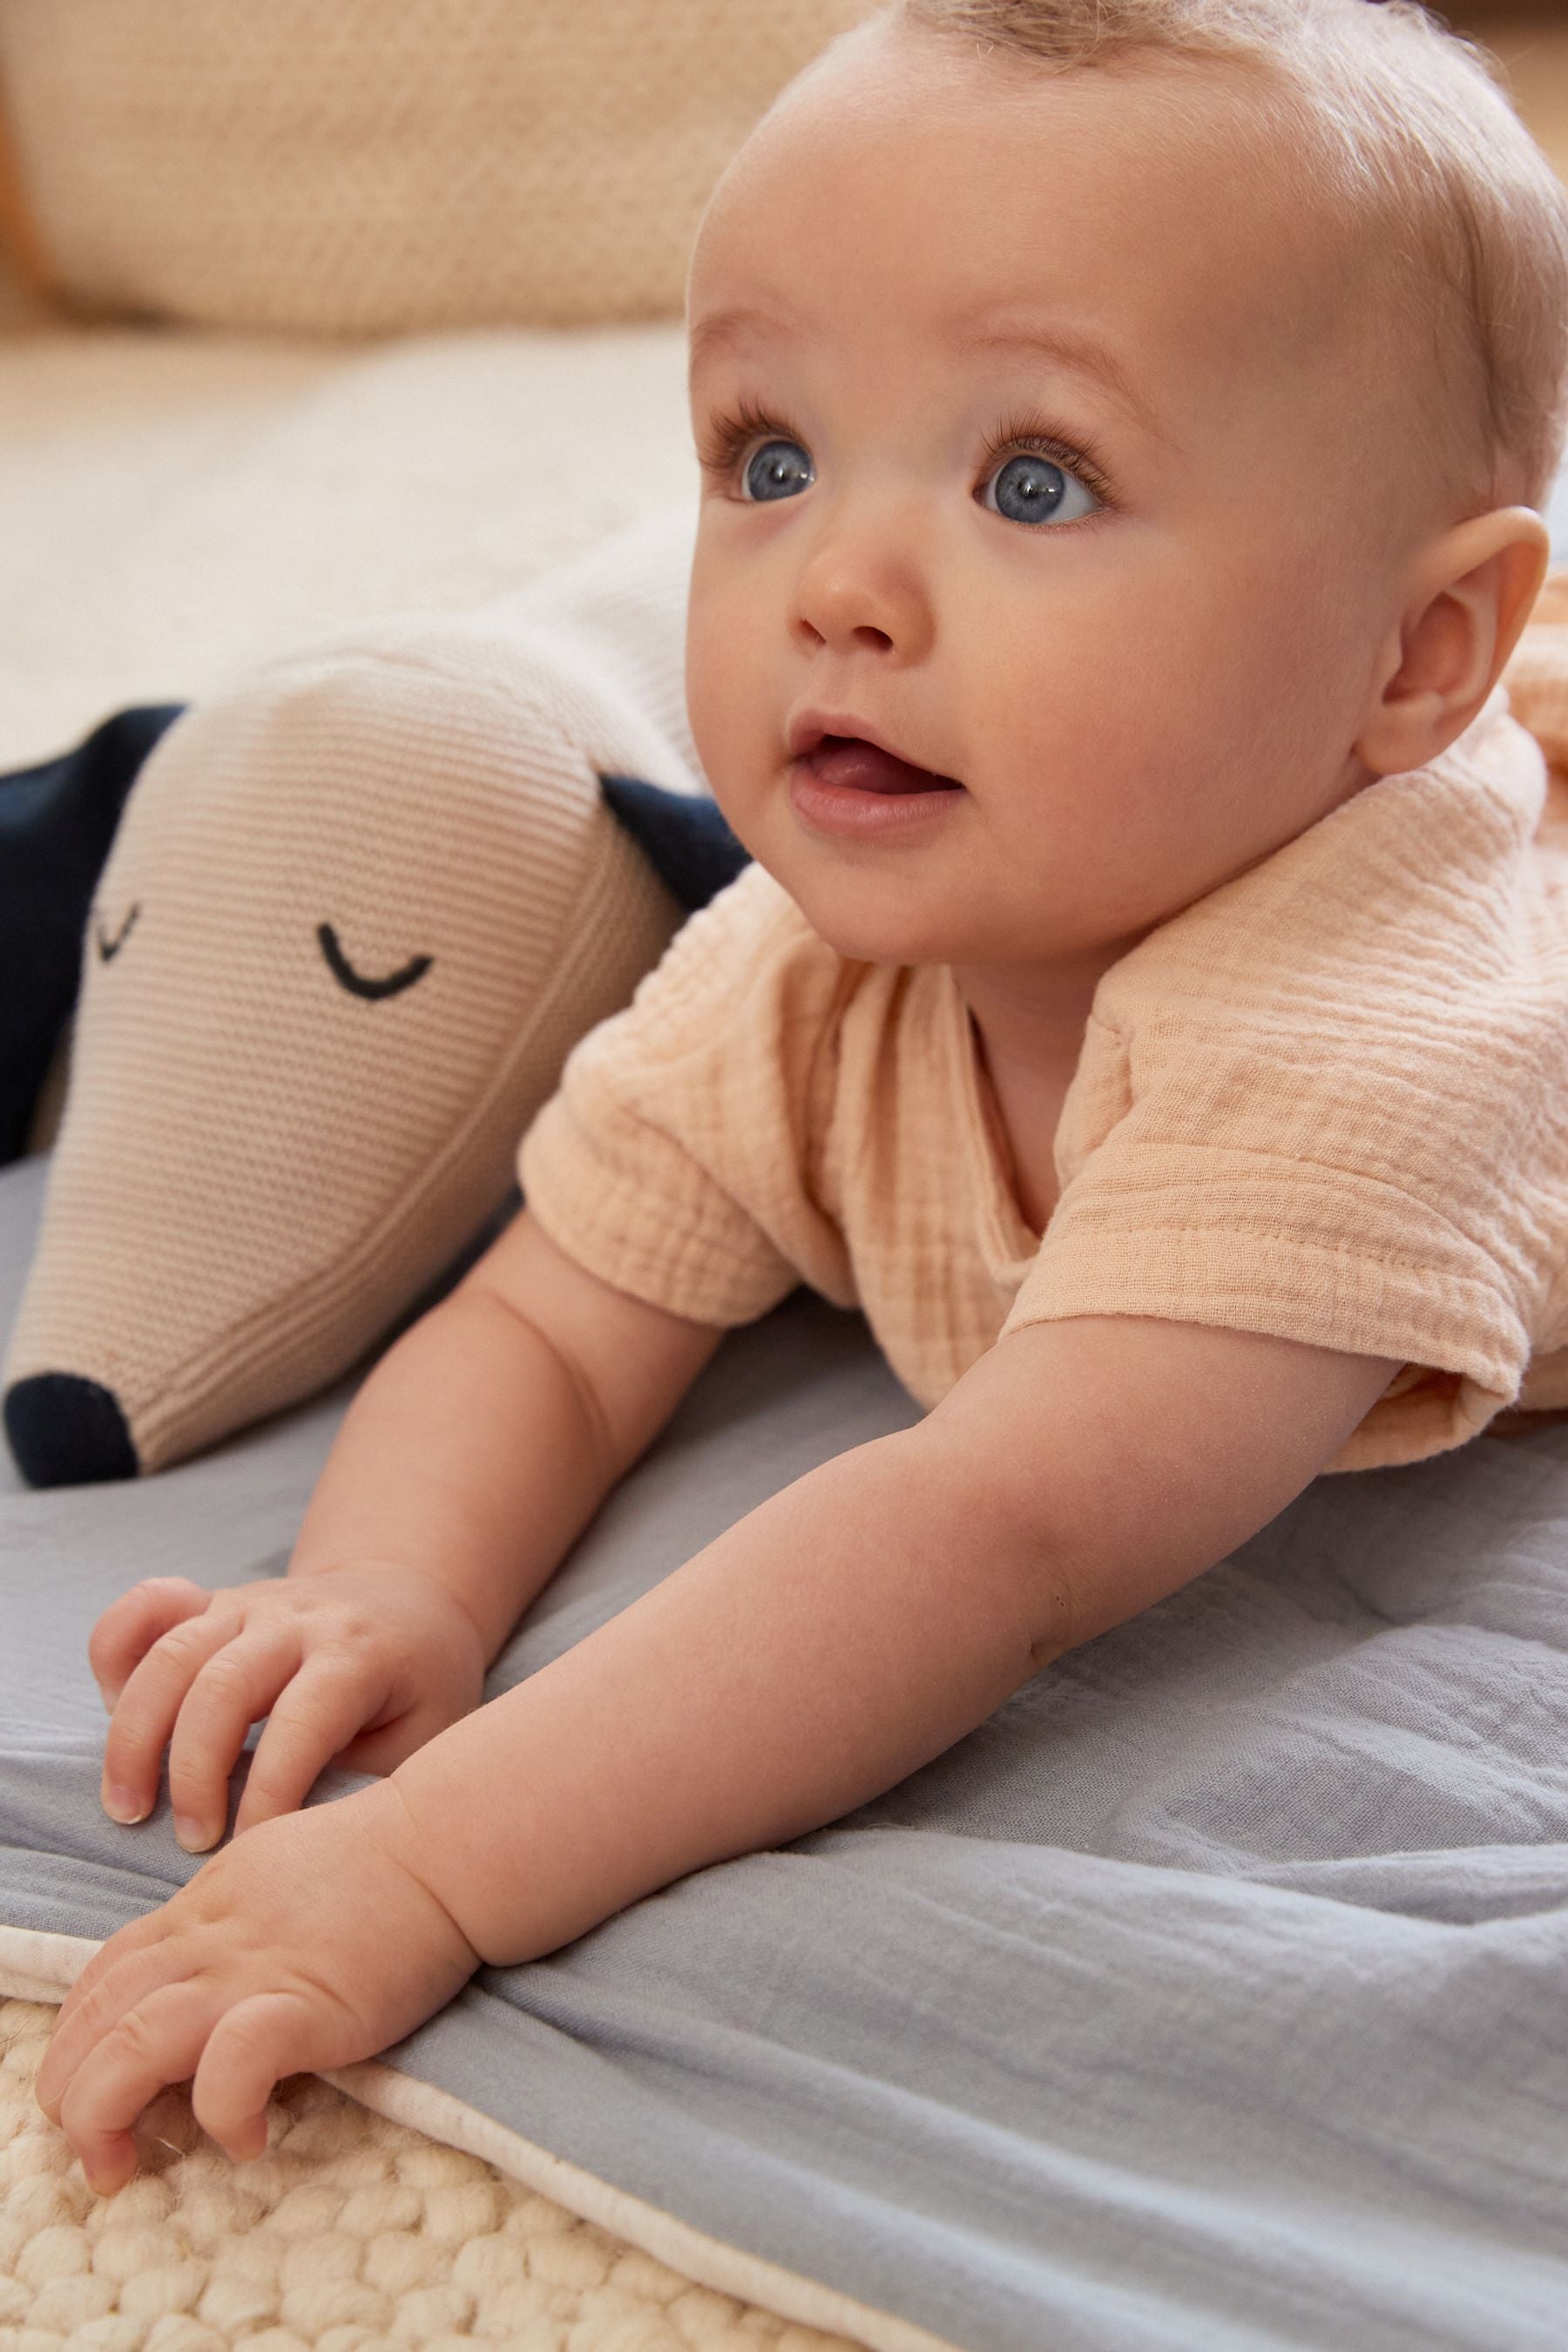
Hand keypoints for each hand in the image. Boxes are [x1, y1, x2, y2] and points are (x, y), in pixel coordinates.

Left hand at [35, 1781, 479, 2195]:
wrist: (449, 1845)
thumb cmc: (385, 1861)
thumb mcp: (278, 1868)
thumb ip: (234, 1917)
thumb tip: (211, 1971)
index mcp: (205, 1904)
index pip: (106, 1973)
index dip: (76, 2036)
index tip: (82, 2083)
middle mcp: (212, 1937)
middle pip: (100, 2014)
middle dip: (69, 2089)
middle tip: (90, 2146)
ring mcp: (254, 1971)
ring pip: (133, 2043)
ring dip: (103, 2114)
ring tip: (118, 2164)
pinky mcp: (305, 2005)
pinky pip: (230, 2070)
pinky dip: (221, 2112)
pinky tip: (244, 2138)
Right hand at [91, 1564, 488, 1851]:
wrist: (411, 1604)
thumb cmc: (420, 1689)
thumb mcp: (428, 1735)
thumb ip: (373, 1780)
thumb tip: (310, 1847)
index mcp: (358, 1653)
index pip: (302, 1722)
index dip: (269, 1793)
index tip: (250, 1854)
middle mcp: (297, 1620)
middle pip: (221, 1686)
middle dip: (194, 1774)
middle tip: (191, 1842)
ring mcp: (248, 1605)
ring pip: (171, 1656)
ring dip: (136, 1736)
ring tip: (128, 1807)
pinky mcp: (212, 1602)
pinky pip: (146, 1607)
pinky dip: (115, 1650)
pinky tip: (109, 1708)